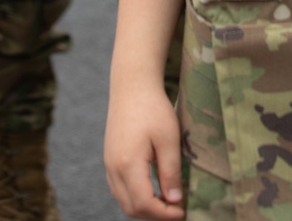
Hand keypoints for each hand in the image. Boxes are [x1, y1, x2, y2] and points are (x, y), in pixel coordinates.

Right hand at [104, 87, 184, 219]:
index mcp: (127, 164)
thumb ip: (170, 172)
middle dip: (154, 215)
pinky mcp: (109, 159)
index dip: (164, 214)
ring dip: (144, 207)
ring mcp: (108, 164)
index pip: (143, 204)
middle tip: (176, 210)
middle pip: (131, 207)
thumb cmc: (153, 107)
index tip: (182, 212)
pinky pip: (119, 189)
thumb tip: (175, 201)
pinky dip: (135, 197)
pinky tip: (152, 190)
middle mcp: (113, 168)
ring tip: (166, 203)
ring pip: (123, 200)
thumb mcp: (169, 138)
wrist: (132, 84)